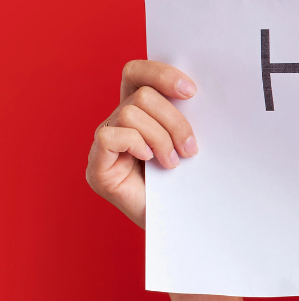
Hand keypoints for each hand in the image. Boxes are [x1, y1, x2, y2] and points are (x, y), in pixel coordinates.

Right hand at [86, 61, 198, 228]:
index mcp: (142, 112)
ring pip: (130, 112)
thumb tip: (198, 93)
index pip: (137, 72)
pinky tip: (151, 162)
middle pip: (142, 94)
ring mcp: (106, 144)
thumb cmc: (193, 184)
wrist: (187, 227)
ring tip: (174, 163)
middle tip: (191, 148)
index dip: (162, 73)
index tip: (192, 92)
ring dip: (161, 138)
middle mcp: (119, 122)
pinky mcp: (98, 167)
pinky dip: (136, 144)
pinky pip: (111, 136)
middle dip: (174, 120)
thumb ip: (189, 116)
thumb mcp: (194, 142)